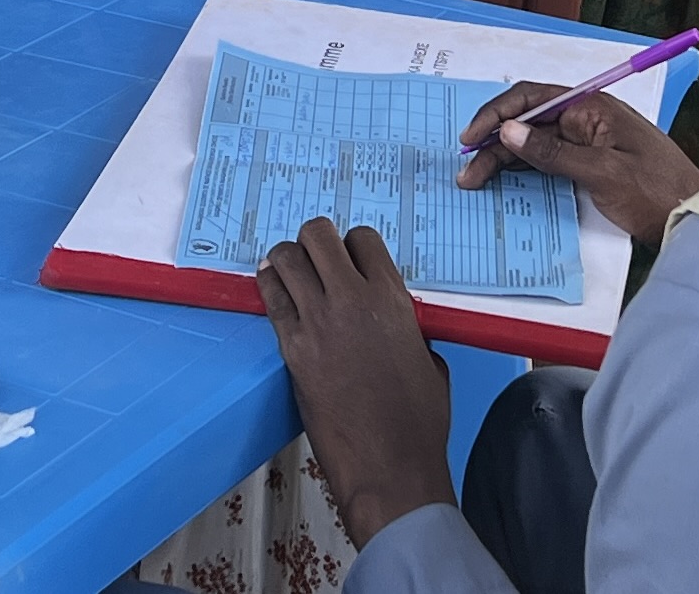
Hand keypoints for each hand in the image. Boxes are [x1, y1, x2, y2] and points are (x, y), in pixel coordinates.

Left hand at [255, 221, 454, 545]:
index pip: (363, 239)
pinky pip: (271, 298)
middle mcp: (353, 300)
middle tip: (315, 255)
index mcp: (392, 300)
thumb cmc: (417, 422)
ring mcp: (318, 322)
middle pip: (319, 234)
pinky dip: (268, 285)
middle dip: (315, 239)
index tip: (349, 257)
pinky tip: (272, 287)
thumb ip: (409, 330)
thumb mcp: (430, 361)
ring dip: (286, 257)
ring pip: (287, 257)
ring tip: (289, 269)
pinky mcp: (292, 348)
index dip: (354, 245)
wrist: (389, 464)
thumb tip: (397, 326)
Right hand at [456, 85, 698, 249]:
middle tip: (467, 173)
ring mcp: (588, 142)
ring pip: (534, 143)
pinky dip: (524, 169)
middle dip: (493, 142)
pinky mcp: (590, 165)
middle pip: (528, 121)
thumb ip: (553, 152)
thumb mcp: (602, 173)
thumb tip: (507, 132)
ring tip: (475, 181)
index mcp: (592, 108)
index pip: (532, 98)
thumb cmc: (656, 192)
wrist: (694, 219)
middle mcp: (586, 119)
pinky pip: (548, 160)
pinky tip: (504, 181)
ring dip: (504, 159)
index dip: (496, 115)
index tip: (470, 139)